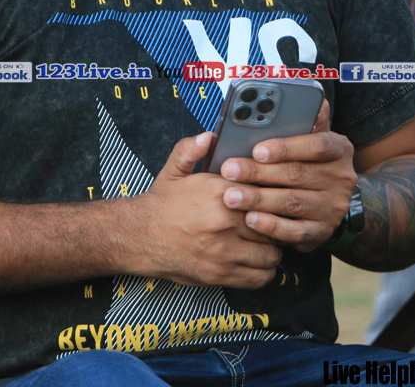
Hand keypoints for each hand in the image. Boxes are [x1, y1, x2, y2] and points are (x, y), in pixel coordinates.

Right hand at [124, 132, 281, 289]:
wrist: (138, 236)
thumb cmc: (161, 205)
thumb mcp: (173, 171)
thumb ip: (191, 149)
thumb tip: (208, 136)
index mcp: (221, 192)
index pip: (268, 194)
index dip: (274, 198)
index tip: (272, 200)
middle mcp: (227, 221)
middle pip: (274, 224)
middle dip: (276, 224)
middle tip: (270, 223)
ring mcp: (226, 251)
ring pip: (273, 253)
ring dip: (272, 249)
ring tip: (264, 244)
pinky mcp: (222, 274)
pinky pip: (261, 277)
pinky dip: (264, 272)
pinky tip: (257, 262)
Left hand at [218, 100, 358, 251]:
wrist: (334, 203)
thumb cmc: (310, 163)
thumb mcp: (314, 138)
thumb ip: (308, 119)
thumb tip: (312, 98)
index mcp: (339, 149)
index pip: (316, 145)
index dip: (286, 148)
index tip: (256, 149)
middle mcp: (341, 178)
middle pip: (296, 175)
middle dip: (258, 173)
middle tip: (229, 171)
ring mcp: (333, 207)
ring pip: (292, 203)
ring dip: (259, 199)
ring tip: (231, 196)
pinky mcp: (322, 232)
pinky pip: (295, 231)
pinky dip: (271, 226)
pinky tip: (250, 219)